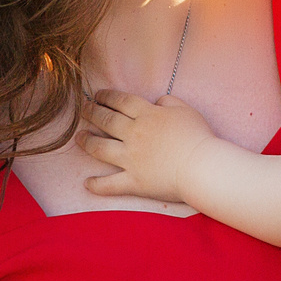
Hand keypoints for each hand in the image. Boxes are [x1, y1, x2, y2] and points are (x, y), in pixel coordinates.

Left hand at [79, 91, 217, 202]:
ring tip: (79, 138)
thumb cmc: (197, 137)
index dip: (106, 96)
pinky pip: (110, 184)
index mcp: (147, 115)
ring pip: (100, 148)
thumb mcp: (186, 110)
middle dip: (91, 113)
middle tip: (83, 110)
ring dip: (86, 141)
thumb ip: (169, 102)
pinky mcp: (134, 181)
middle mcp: (134, 134)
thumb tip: (157, 101)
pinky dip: (97, 185)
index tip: (97, 95)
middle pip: (106, 120)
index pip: (120, 101)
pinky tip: (87, 183)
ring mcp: (131, 158)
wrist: (201, 166)